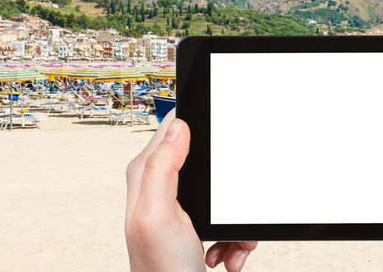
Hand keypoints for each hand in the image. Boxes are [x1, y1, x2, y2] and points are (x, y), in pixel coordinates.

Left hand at [125, 110, 256, 271]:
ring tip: (229, 244)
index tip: (219, 141)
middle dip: (227, 185)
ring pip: (225, 192)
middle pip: (208, 161)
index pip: (173, 127)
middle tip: (226, 210)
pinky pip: (230, 219)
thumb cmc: (162, 271)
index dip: (198, 129)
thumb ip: (161, 167)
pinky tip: (227, 253)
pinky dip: (235, 238)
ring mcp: (182, 207)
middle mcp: (162, 186)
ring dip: (234, 220)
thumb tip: (177, 126)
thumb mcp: (158, 215)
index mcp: (147, 175)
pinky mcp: (199, 225)